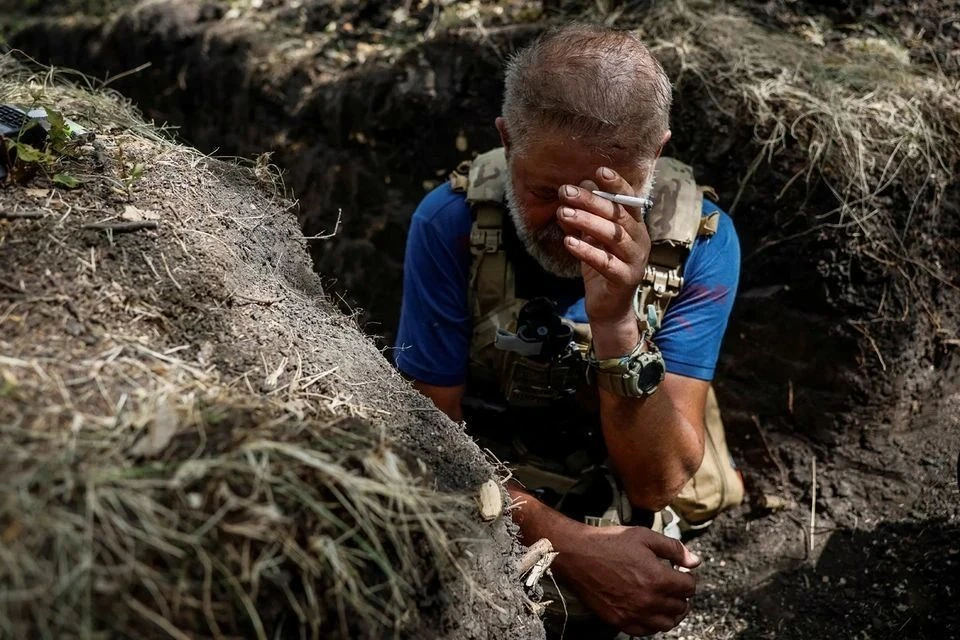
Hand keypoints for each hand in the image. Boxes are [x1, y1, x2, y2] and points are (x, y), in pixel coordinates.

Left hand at [557, 167, 650, 355]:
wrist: (609, 308)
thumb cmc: (601, 268)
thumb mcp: (591, 239)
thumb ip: (586, 216)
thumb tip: (575, 187)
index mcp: (635, 227)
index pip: (628, 200)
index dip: (616, 185)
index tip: (599, 170)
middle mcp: (640, 240)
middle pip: (618, 215)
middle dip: (591, 200)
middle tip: (565, 191)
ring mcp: (635, 260)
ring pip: (613, 236)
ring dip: (586, 222)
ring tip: (563, 213)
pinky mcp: (625, 279)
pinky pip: (606, 262)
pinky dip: (587, 251)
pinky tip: (568, 242)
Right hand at [561, 524, 700, 635]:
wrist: (577, 555)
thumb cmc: (609, 542)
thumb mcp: (644, 536)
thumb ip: (674, 549)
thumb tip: (695, 561)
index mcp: (658, 578)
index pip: (689, 587)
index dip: (689, 578)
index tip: (682, 573)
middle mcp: (648, 601)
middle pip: (680, 607)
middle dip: (681, 595)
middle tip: (675, 586)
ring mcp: (633, 614)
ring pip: (666, 624)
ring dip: (671, 613)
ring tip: (666, 601)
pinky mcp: (619, 621)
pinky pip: (645, 631)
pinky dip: (653, 624)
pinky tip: (649, 611)